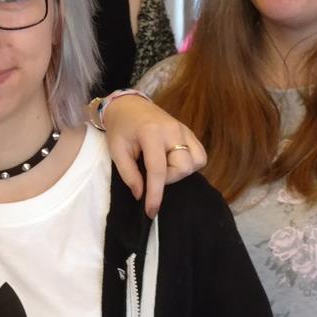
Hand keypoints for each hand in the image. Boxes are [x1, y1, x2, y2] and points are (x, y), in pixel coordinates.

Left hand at [101, 95, 206, 216]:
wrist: (128, 105)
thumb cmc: (120, 128)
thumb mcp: (117, 151)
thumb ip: (129, 174)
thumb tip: (141, 195)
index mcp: (151, 133)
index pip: (158, 170)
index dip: (155, 194)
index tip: (151, 211)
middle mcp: (173, 130)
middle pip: (183, 167)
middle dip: (169, 178)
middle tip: (151, 173)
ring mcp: (184, 129)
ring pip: (197, 162)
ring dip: (180, 171)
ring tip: (164, 166)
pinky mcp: (190, 132)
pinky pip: (200, 154)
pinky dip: (190, 164)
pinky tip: (174, 162)